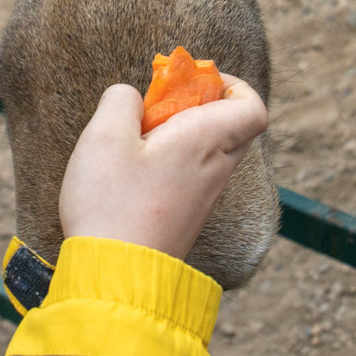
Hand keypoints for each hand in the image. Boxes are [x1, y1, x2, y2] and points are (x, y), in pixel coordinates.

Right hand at [57, 75, 267, 262]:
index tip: (192, 80)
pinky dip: (174, 162)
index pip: (253, 107)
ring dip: (182, 134)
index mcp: (206, 142)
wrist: (116, 275)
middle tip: (159, 103)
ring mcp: (204, 197)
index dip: (231, 84)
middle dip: (201, 104)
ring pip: (211, 151)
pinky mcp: (188, 217)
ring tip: (137, 138)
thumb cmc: (111, 204)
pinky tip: (134, 169)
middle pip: (232, 125)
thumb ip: (120, 101)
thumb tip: (132, 96)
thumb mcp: (103, 136)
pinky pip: (195, 175)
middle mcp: (216, 169)